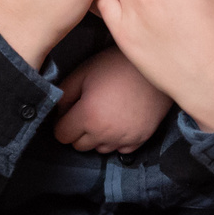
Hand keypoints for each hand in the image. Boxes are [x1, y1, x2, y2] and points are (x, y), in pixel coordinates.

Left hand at [54, 47, 173, 153]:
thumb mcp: (84, 71)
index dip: (62, 123)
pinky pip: (119, 149)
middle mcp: (105, 133)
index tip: (70, 112)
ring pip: (99, 149)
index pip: (62, 135)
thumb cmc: (117, 65)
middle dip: (78, 131)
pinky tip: (120, 121)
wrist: (155, 67)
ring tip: (105, 114)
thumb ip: (64, 93)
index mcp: (88, 116)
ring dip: (97, 137)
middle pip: (78, 146)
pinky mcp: (140, 140)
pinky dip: (116, 139)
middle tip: (87, 111)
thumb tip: (58, 111)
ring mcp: (124, 139)